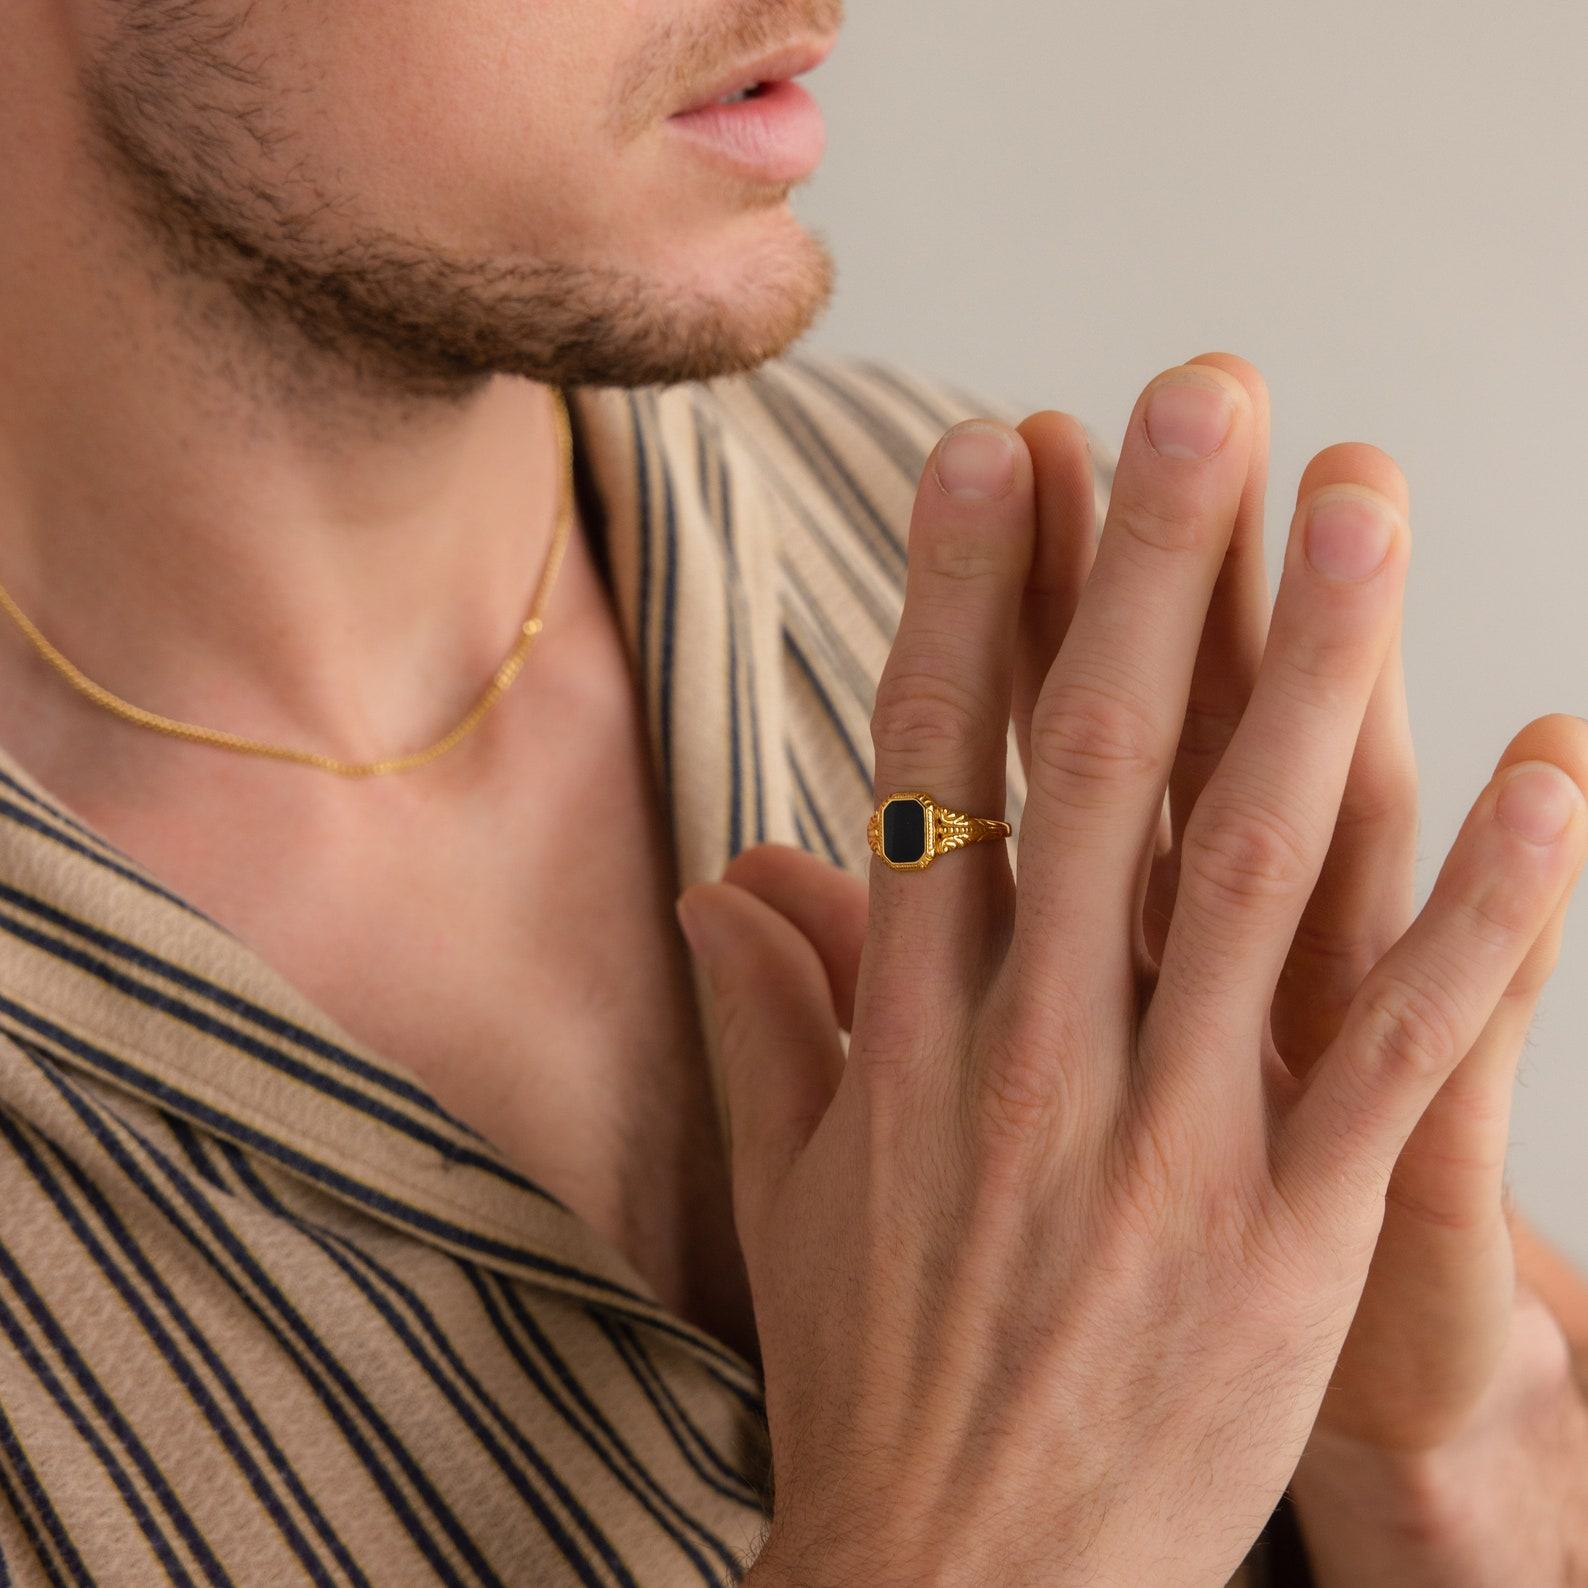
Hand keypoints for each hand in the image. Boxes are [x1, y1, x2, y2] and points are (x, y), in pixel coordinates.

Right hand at [676, 354, 1585, 1584]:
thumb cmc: (873, 1380)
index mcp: (911, 1037)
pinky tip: (1554, 762)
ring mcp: (1168, 1144)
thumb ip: (767, 1017)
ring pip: (1258, 871)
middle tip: (1203, 398)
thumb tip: (721, 873)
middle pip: (1099, 774)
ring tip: (1366, 504)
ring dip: (1323, 673)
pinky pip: (1401, 1048)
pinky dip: (1490, 903)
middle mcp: (1034, 1058)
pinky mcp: (1288, 1242)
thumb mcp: (792, 1193)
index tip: (996, 451)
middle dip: (1149, 571)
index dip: (963, 599)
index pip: (934, 770)